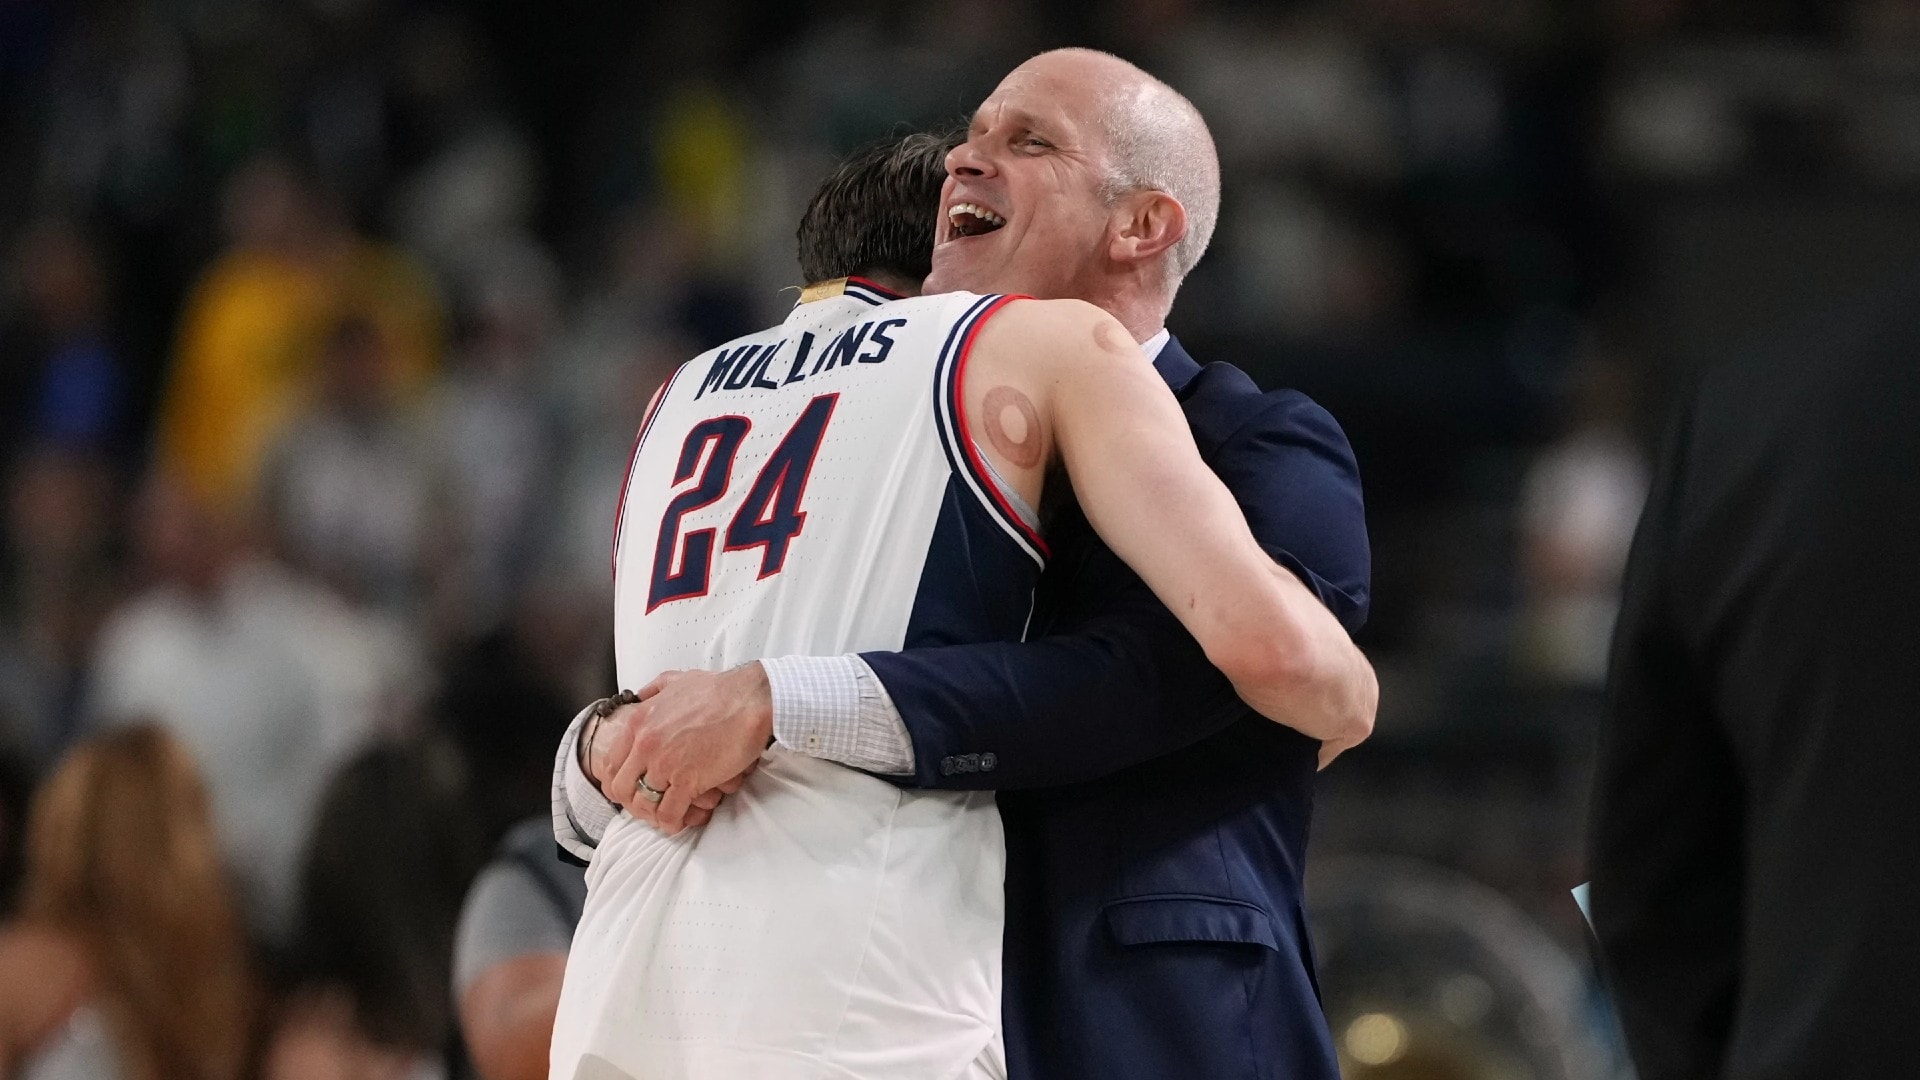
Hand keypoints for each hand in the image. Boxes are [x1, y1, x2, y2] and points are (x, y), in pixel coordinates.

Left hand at [584, 686, 754, 829]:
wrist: (749, 699)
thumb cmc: (719, 690)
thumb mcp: (675, 681)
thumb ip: (653, 690)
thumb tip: (643, 696)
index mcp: (638, 721)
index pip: (611, 763)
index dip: (619, 780)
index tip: (629, 788)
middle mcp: (645, 744)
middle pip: (621, 788)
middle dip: (632, 801)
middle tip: (647, 805)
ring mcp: (664, 764)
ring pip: (643, 804)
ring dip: (652, 815)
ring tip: (663, 817)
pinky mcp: (687, 780)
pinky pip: (668, 812)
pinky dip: (672, 822)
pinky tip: (679, 821)